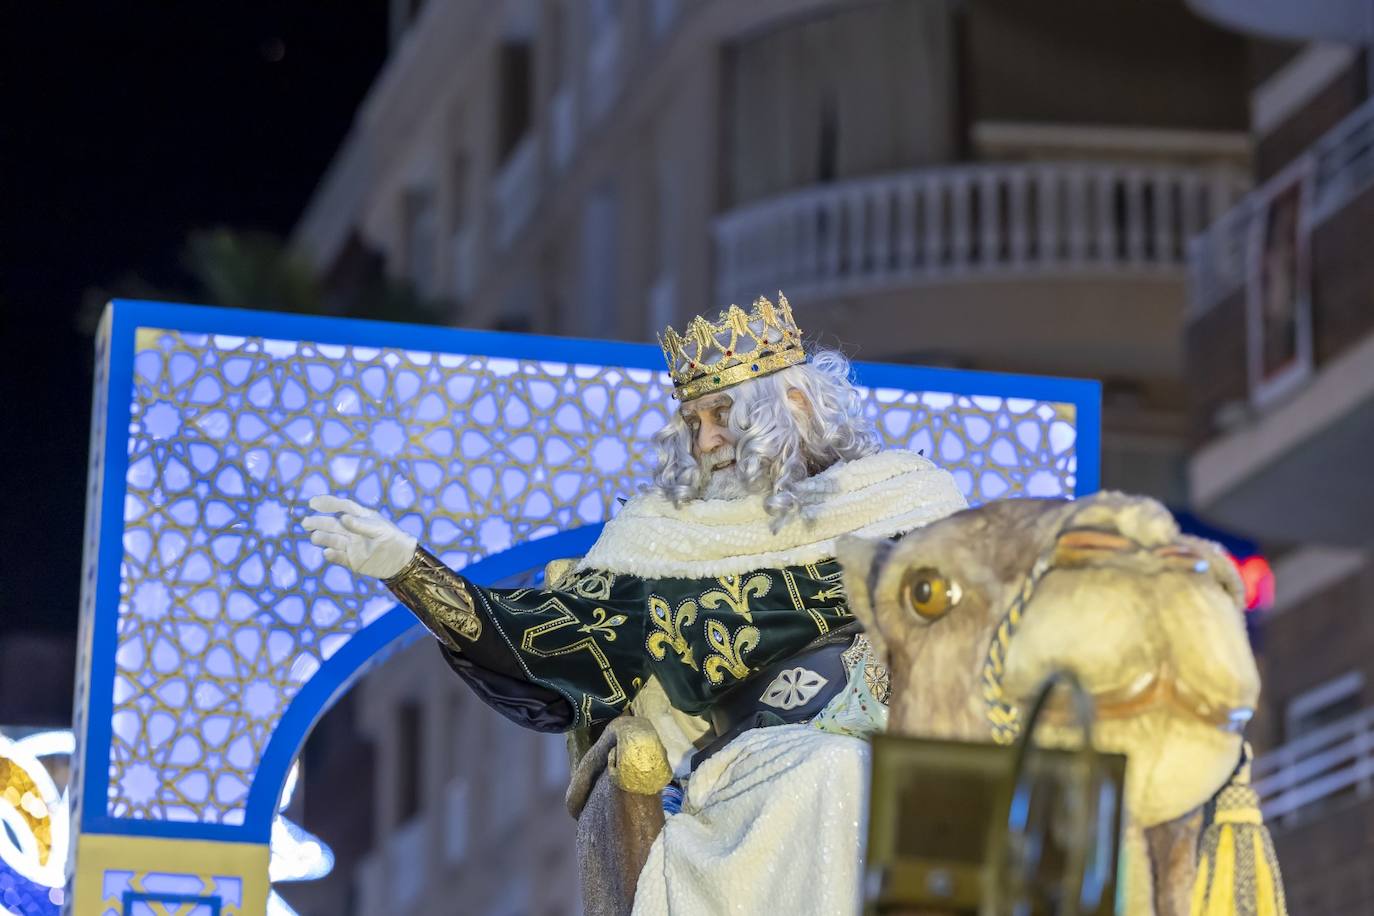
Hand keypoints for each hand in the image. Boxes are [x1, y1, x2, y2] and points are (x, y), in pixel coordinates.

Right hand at [303, 495, 417, 579]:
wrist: (402, 560)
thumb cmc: (393, 539)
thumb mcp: (379, 529)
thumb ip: (361, 525)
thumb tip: (342, 518)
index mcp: (360, 518)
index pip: (342, 507)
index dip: (328, 503)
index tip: (313, 503)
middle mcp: (353, 531)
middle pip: (332, 525)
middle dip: (318, 523)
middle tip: (305, 522)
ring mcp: (351, 546)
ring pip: (333, 540)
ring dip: (323, 538)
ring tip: (314, 537)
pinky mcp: (352, 561)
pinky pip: (339, 558)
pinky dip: (332, 556)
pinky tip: (327, 553)